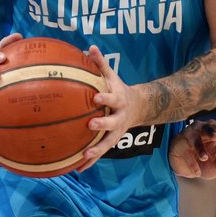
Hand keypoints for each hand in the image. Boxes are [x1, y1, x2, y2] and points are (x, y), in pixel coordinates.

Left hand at [77, 44, 146, 170]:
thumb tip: (89, 47)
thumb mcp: (112, 76)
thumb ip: (100, 63)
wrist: (138, 107)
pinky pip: (100, 152)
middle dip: (103, 123)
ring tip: (85, 156)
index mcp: (119, 99)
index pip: (113, 98)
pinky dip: (90, 162)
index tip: (96, 97)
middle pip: (113, 122)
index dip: (106, 98)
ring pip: (108, 142)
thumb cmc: (118, 89)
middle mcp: (119, 117)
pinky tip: (77, 169)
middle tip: (91, 124)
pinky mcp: (112, 141)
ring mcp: (117, 131)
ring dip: (97, 150)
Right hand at [169, 119, 215, 178]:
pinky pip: (185, 153)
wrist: (186, 171)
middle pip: (204, 127)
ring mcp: (187, 138)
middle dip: (211, 131)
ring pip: (193, 139)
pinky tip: (197, 173)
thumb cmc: (205, 164)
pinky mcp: (178, 146)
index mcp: (210, 133)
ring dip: (200, 148)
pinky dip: (192, 163)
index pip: (214, 126)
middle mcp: (198, 132)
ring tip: (204, 158)